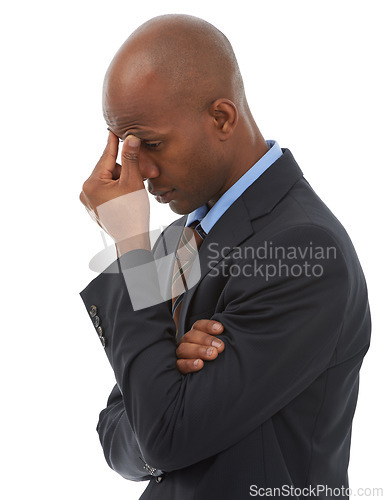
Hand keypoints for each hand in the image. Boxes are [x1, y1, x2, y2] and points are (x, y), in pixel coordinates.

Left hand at [79, 131, 149, 252]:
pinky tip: (127, 199)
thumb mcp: (133, 182)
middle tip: (141, 178)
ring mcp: (88, 201)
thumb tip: (130, 138)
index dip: (113, 143)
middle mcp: (85, 191)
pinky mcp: (94, 208)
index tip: (113, 129)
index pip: (106, 157)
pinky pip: (106, 192)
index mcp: (92, 183)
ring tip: (134, 193)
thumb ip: (131, 158)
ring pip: (109, 181)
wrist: (131, 239)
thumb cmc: (133, 213)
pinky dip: (118, 191)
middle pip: (109, 170)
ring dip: (123, 182)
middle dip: (126, 171)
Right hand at [176, 320, 224, 374]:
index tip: (220, 329)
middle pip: (191, 336)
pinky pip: (179, 364)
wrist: (205, 381)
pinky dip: (190, 364)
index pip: (198, 326)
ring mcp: (181, 355)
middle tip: (220, 346)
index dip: (208, 326)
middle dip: (206, 340)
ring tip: (212, 355)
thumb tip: (226, 332)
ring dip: (199, 351)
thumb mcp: (217, 348)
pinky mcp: (178, 367)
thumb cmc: (214, 357)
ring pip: (184, 349)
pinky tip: (200, 364)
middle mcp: (186, 343)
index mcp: (195, 334)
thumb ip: (219, 342)